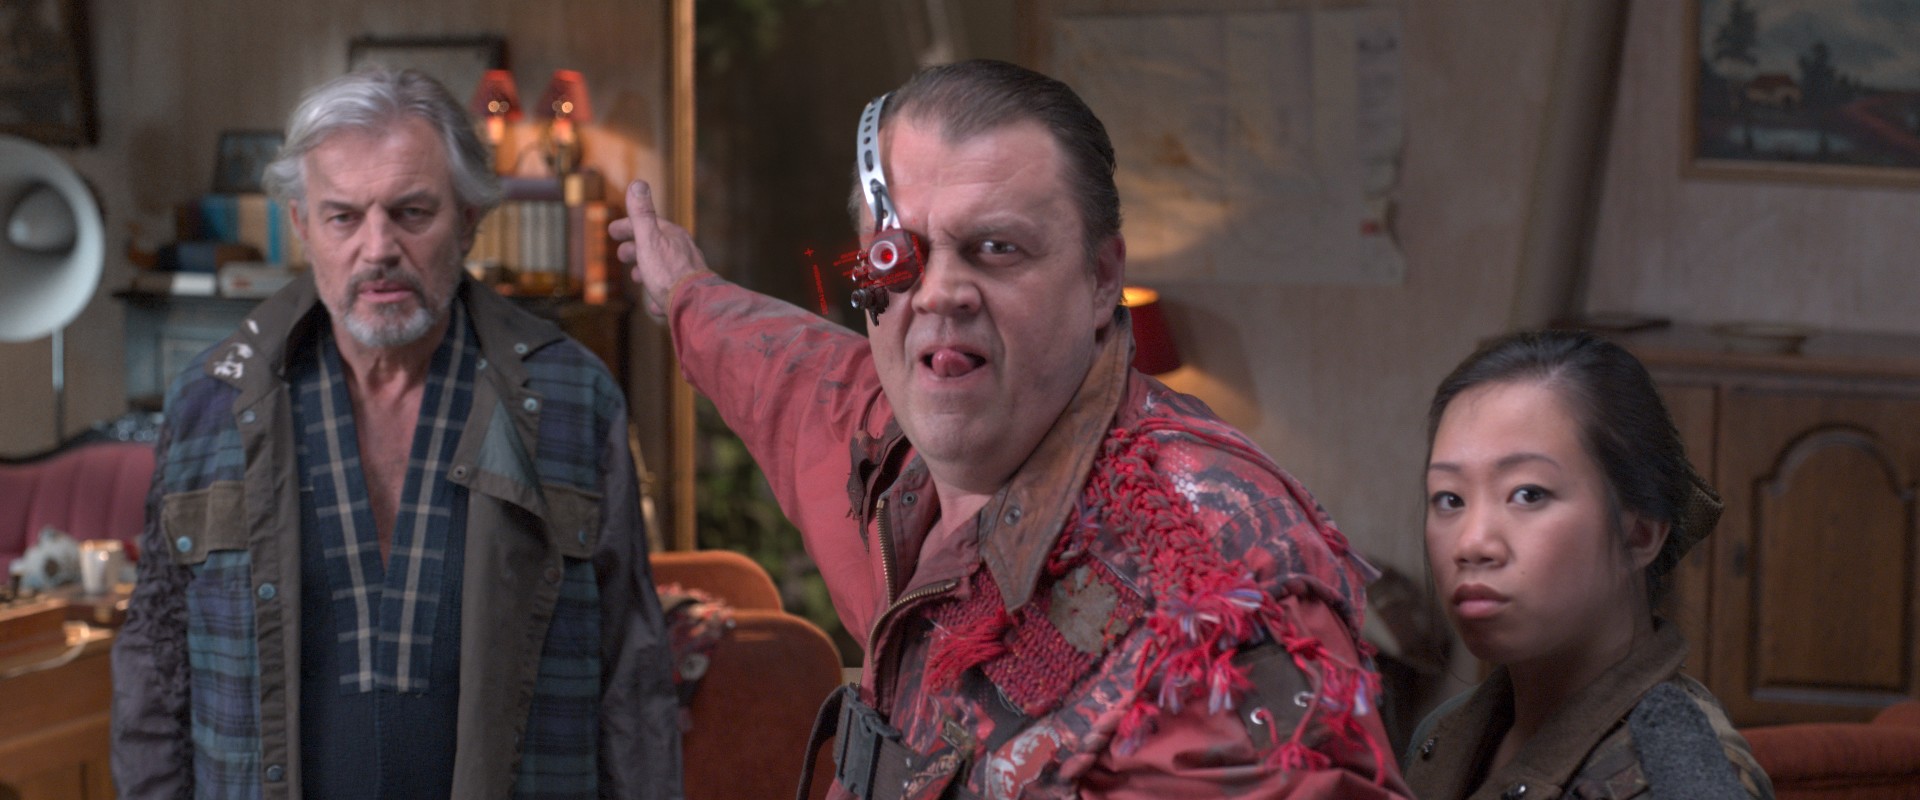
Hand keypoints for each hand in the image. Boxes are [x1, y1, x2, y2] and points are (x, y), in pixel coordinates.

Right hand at [610, 180, 709, 318]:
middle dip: (636, 249)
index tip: (611, 230)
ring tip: (637, 278)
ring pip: (665, 268)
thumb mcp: (649, 240)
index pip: (647, 224)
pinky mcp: (691, 294)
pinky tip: (655, 304)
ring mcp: (689, 272)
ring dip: (648, 270)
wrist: (694, 304)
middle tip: (621, 256)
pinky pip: (673, 291)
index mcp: (672, 236)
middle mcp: (684, 251)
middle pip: (656, 245)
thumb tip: (638, 183)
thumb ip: (642, 214)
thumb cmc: (668, 272)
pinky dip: (661, 293)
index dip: (628, 226)